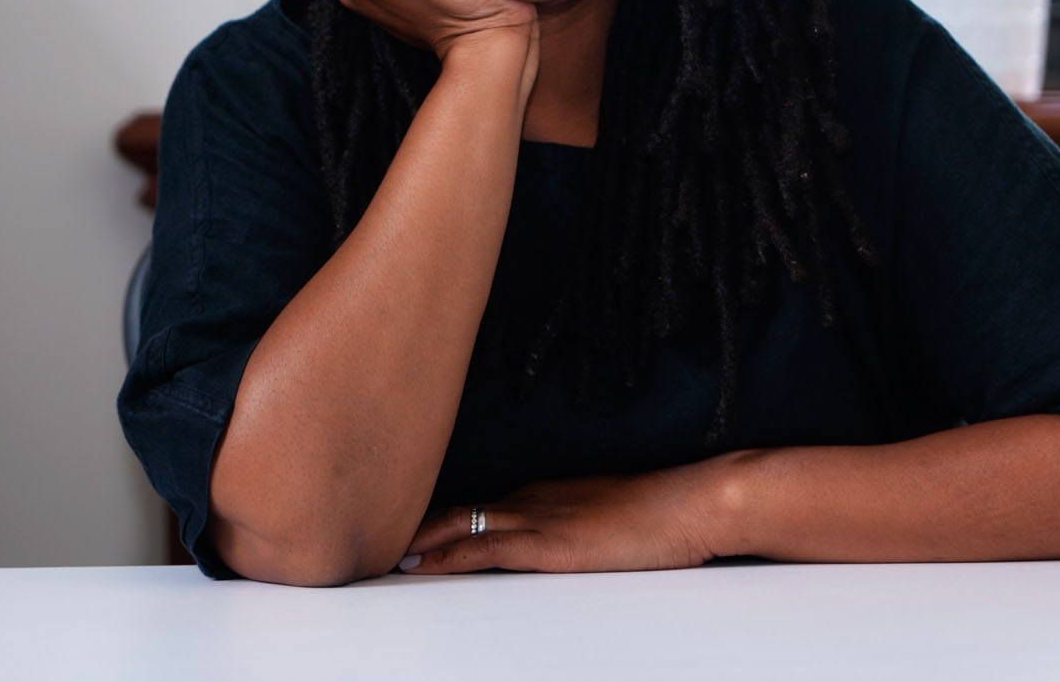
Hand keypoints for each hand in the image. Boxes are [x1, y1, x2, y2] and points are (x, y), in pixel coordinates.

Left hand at [396, 461, 729, 574]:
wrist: (691, 504)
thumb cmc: (660, 515)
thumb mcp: (604, 518)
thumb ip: (570, 527)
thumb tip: (553, 546)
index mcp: (541, 493)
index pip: (471, 505)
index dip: (431, 518)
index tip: (397, 528)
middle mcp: (529, 500)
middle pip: (452, 509)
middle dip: (410, 527)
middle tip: (367, 538)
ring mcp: (536, 519)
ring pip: (456, 526)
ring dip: (415, 543)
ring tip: (374, 556)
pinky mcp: (547, 544)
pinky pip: (482, 548)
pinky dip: (444, 556)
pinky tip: (418, 566)